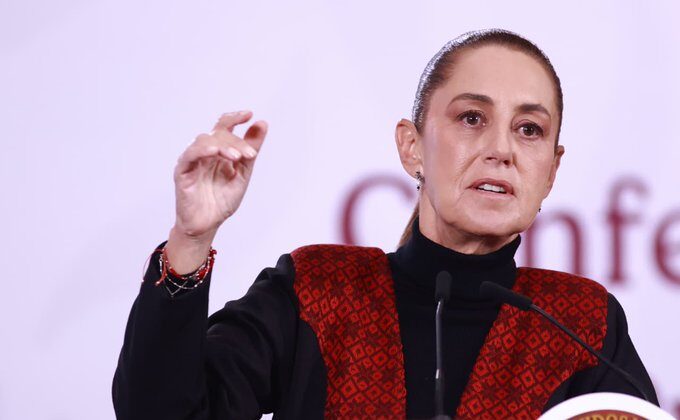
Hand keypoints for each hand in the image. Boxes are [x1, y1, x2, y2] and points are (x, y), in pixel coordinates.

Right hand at [165, 111, 267, 272]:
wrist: (207, 225)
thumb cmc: (221, 202)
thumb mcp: (243, 174)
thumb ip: (251, 150)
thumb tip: (262, 123)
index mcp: (218, 152)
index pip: (224, 126)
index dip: (235, 117)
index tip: (249, 114)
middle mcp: (205, 153)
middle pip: (218, 133)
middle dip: (236, 141)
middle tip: (250, 155)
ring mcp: (193, 161)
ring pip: (205, 140)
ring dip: (223, 145)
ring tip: (237, 157)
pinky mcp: (182, 171)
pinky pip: (190, 154)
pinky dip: (203, 149)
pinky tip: (216, 152)